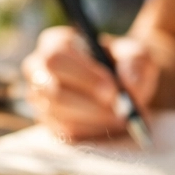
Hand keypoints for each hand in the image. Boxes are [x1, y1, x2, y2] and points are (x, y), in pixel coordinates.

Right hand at [22, 27, 158, 141]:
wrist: (121, 84)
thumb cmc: (124, 63)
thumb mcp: (136, 55)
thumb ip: (135, 63)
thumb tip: (129, 83)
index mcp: (55, 43)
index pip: (56, 58)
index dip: (84, 76)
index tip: (113, 90)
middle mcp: (38, 70)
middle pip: (53, 91)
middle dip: (89, 104)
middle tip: (121, 111)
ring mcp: (39, 99)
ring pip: (60, 115)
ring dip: (95, 119)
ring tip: (123, 117)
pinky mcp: (48, 122)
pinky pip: (65, 131)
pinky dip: (92, 130)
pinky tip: (110, 123)